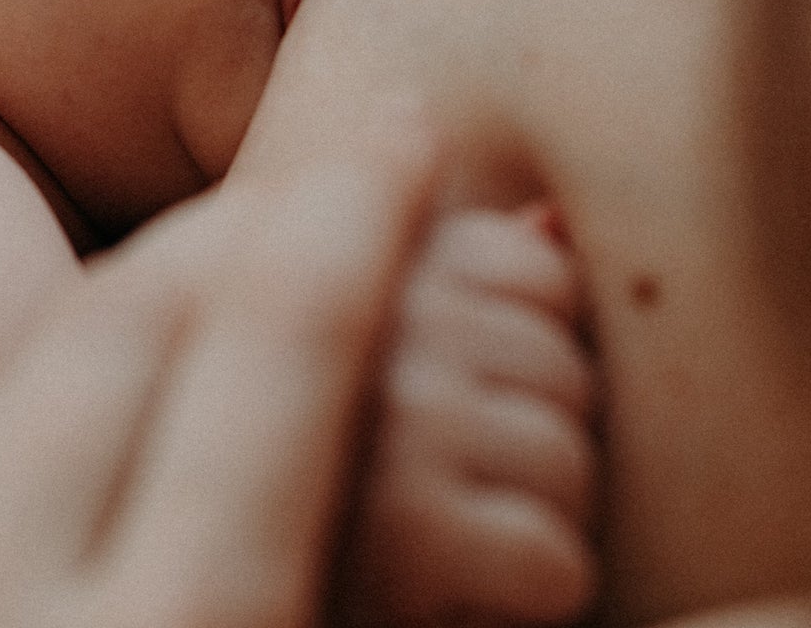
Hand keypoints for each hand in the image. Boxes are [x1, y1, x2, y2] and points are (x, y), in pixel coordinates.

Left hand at [0, 146, 433, 627]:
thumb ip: (330, 580)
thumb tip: (371, 471)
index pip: (277, 368)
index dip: (351, 229)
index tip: (401, 132)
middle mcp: (1, 618)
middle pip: (128, 333)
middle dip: (234, 229)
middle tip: (308, 173)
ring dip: (91, 342)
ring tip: (160, 312)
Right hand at [335, 205, 597, 625]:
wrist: (243, 581)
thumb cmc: (327, 474)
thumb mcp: (370, 353)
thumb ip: (458, 281)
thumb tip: (553, 219)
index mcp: (364, 259)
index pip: (544, 274)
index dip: (536, 355)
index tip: (473, 405)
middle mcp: (370, 317)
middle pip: (566, 369)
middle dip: (546, 439)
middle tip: (466, 485)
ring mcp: (389, 417)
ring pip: (568, 462)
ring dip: (548, 520)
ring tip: (465, 536)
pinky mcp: (408, 533)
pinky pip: (554, 559)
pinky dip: (540, 592)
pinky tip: (465, 589)